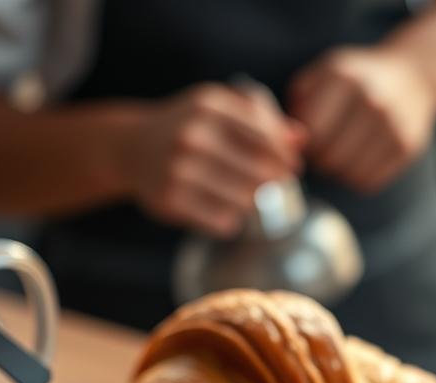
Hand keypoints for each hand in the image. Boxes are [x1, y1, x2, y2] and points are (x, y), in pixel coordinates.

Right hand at [121, 83, 303, 236]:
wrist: (132, 148)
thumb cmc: (191, 126)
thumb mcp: (222, 108)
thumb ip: (264, 119)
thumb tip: (302, 140)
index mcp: (209, 106)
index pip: (266, 137)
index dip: (286, 156)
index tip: (293, 166)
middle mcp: (191, 135)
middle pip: (261, 173)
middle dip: (273, 182)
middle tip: (269, 183)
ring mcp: (177, 169)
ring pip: (246, 201)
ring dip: (251, 203)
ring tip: (241, 194)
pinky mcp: (169, 200)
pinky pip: (223, 222)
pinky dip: (230, 220)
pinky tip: (221, 208)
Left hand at [289, 47, 435, 193]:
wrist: (414, 76)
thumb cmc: (356, 80)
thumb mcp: (323, 75)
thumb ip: (299, 103)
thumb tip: (289, 142)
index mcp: (344, 78)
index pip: (312, 133)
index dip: (303, 143)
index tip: (307, 139)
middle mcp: (372, 100)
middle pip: (330, 157)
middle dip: (320, 160)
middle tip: (323, 151)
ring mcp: (393, 125)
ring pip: (348, 174)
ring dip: (338, 172)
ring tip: (341, 155)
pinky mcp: (407, 146)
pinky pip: (369, 182)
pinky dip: (358, 178)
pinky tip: (359, 160)